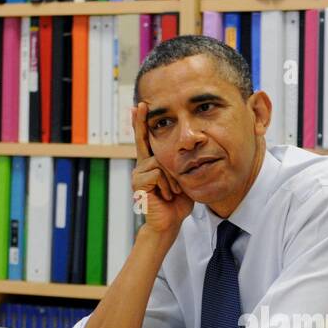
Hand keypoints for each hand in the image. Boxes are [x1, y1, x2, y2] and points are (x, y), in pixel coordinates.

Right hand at [132, 101, 193, 234]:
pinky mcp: (138, 182)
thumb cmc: (178, 202)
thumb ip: (181, 162)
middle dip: (171, 167)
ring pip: (160, 162)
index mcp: (152, 162)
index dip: (141, 121)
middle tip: (174, 188)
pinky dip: (166, 186)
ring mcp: (138, 173)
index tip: (140, 104)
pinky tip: (165, 196)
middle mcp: (142, 165)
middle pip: (155, 148)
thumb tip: (189, 146)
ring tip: (171, 193)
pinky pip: (157, 174)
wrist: (169, 222)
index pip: (146, 137)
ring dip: (172, 179)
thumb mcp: (183, 176)